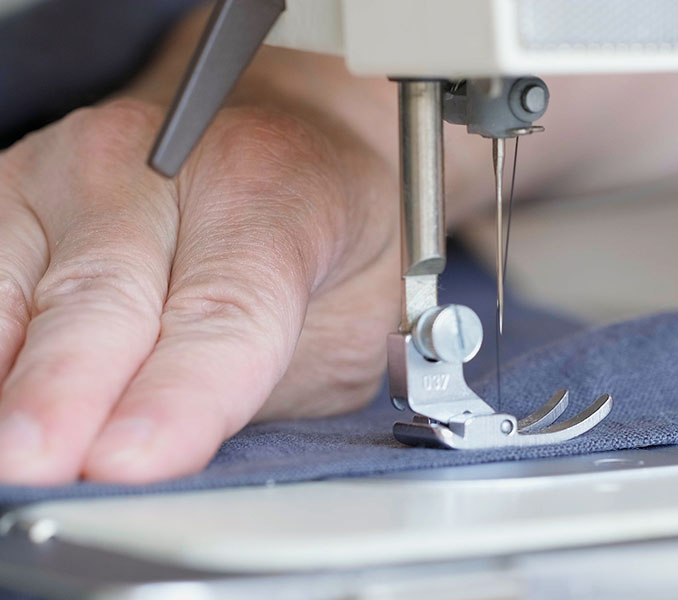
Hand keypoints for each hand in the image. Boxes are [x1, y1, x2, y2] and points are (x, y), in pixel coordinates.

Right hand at [0, 97, 398, 483]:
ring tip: (11, 453)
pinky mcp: (7, 188)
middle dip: (66, 389)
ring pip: (15, 290)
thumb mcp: (356, 311)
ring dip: (12, 380)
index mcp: (267, 187)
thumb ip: (289, 377)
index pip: (227, 306)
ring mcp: (67, 171)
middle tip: (41, 464)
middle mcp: (156, 166)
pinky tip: (3, 401)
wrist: (287, 138)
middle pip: (102, 297)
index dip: (184, 390)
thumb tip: (198, 461)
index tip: (136, 458)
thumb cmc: (321, 229)